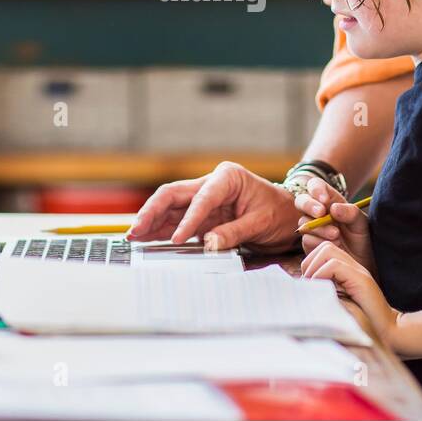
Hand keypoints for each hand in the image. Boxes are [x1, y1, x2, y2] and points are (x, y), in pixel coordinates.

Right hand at [126, 161, 299, 251]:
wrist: (288, 215)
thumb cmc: (279, 213)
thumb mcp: (261, 223)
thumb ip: (234, 232)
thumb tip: (209, 243)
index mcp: (227, 177)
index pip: (201, 197)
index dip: (188, 219)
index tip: (177, 238)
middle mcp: (210, 183)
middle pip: (174, 194)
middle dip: (153, 212)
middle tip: (136, 230)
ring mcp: (203, 198)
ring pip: (169, 206)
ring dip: (151, 221)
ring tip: (133, 235)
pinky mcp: (201, 213)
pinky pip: (176, 219)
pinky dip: (161, 229)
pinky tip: (145, 238)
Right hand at [294, 177, 375, 273]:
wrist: (362, 262)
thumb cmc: (362, 238)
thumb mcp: (361, 222)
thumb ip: (350, 212)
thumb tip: (333, 208)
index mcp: (329, 200)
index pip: (315, 185)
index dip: (316, 189)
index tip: (325, 200)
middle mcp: (317, 212)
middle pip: (301, 201)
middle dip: (309, 205)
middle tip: (321, 213)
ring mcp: (312, 228)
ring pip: (304, 222)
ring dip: (319, 228)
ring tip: (337, 235)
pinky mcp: (309, 244)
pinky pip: (307, 240)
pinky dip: (319, 242)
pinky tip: (334, 246)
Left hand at [301, 241, 397, 343]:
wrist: (387, 332)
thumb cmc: (360, 322)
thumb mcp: (337, 301)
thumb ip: (324, 289)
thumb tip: (300, 285)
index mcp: (348, 269)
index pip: (324, 250)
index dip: (310, 262)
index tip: (307, 282)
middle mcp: (354, 266)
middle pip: (325, 247)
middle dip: (309, 263)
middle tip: (308, 284)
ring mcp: (359, 271)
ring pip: (328, 251)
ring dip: (314, 267)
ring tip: (313, 285)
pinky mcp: (361, 279)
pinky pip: (334, 265)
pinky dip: (322, 275)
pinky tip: (323, 289)